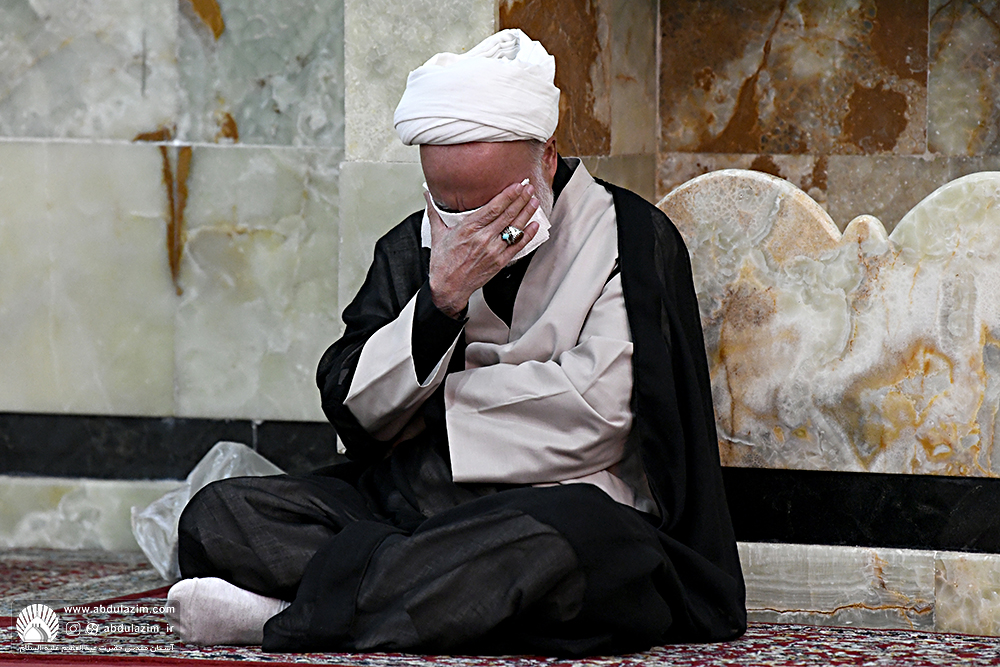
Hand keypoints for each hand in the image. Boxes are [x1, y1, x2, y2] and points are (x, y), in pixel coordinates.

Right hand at [426, 181, 539, 317]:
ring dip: (527, 213)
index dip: (508, 195)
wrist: (449, 288)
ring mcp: (493, 251)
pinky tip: (534, 224)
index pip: (494, 208)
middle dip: (521, 199)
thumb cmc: (443, 263)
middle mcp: (483, 239)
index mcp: (468, 229)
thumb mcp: (437, 234)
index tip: (517, 185)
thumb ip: (435, 211)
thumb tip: (427, 194)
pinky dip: (528, 234)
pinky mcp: (500, 262)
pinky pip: (517, 246)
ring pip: (515, 228)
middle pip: (507, 215)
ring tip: (534, 201)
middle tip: (529, 188)